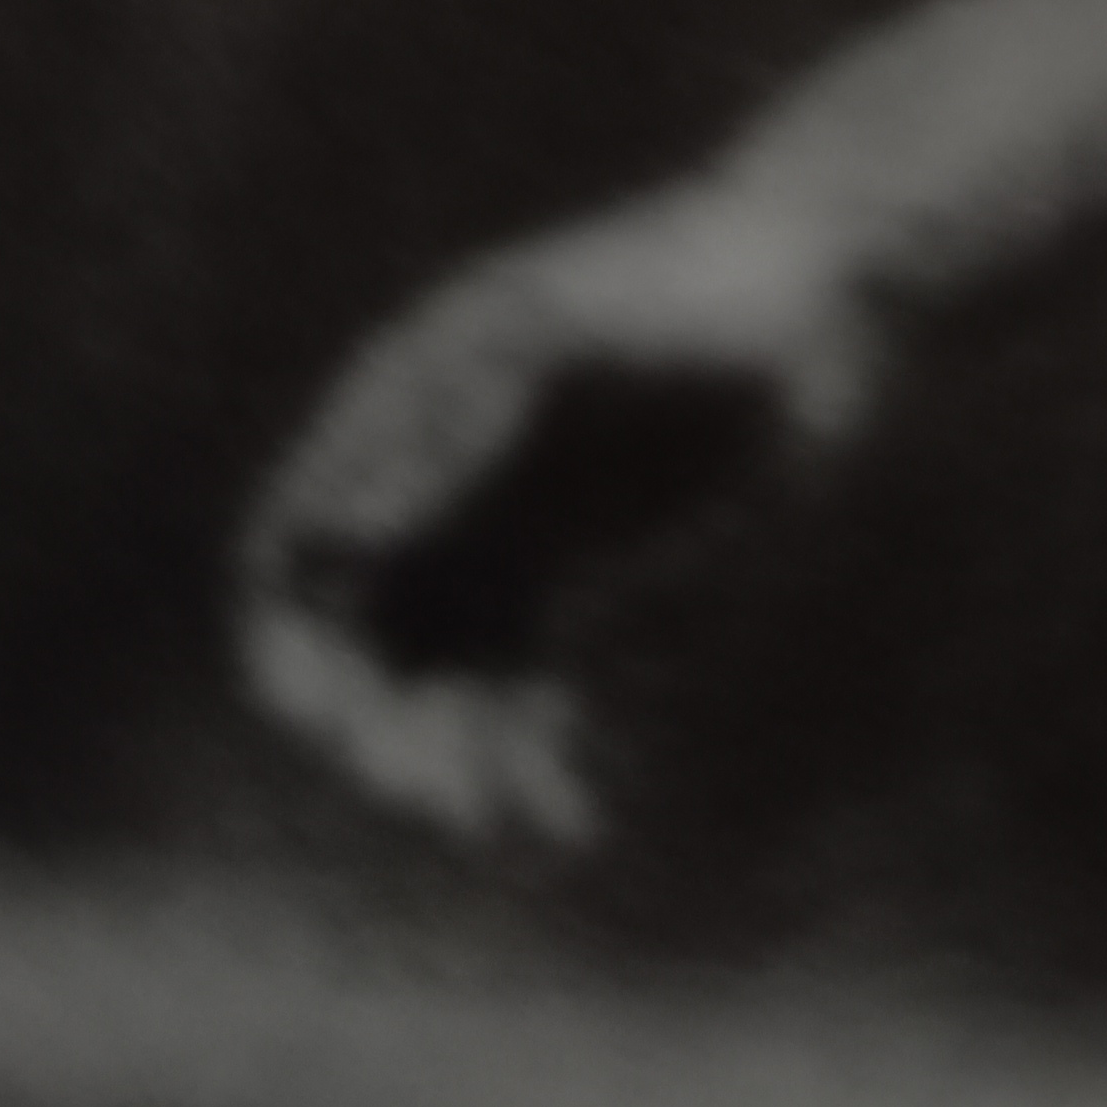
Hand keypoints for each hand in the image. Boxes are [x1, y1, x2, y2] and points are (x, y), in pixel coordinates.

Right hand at [237, 176, 884, 844]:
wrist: (812, 294)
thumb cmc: (681, 297)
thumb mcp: (555, 352)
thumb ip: (449, 439)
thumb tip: (341, 545)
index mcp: (400, 410)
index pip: (294, 558)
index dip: (294, 647)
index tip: (343, 714)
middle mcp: (437, 484)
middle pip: (358, 648)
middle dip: (383, 729)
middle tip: (449, 787)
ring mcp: (508, 531)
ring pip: (438, 688)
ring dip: (458, 763)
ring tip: (516, 810)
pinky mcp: (584, 575)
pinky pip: (523, 692)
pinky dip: (536, 759)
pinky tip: (579, 812)